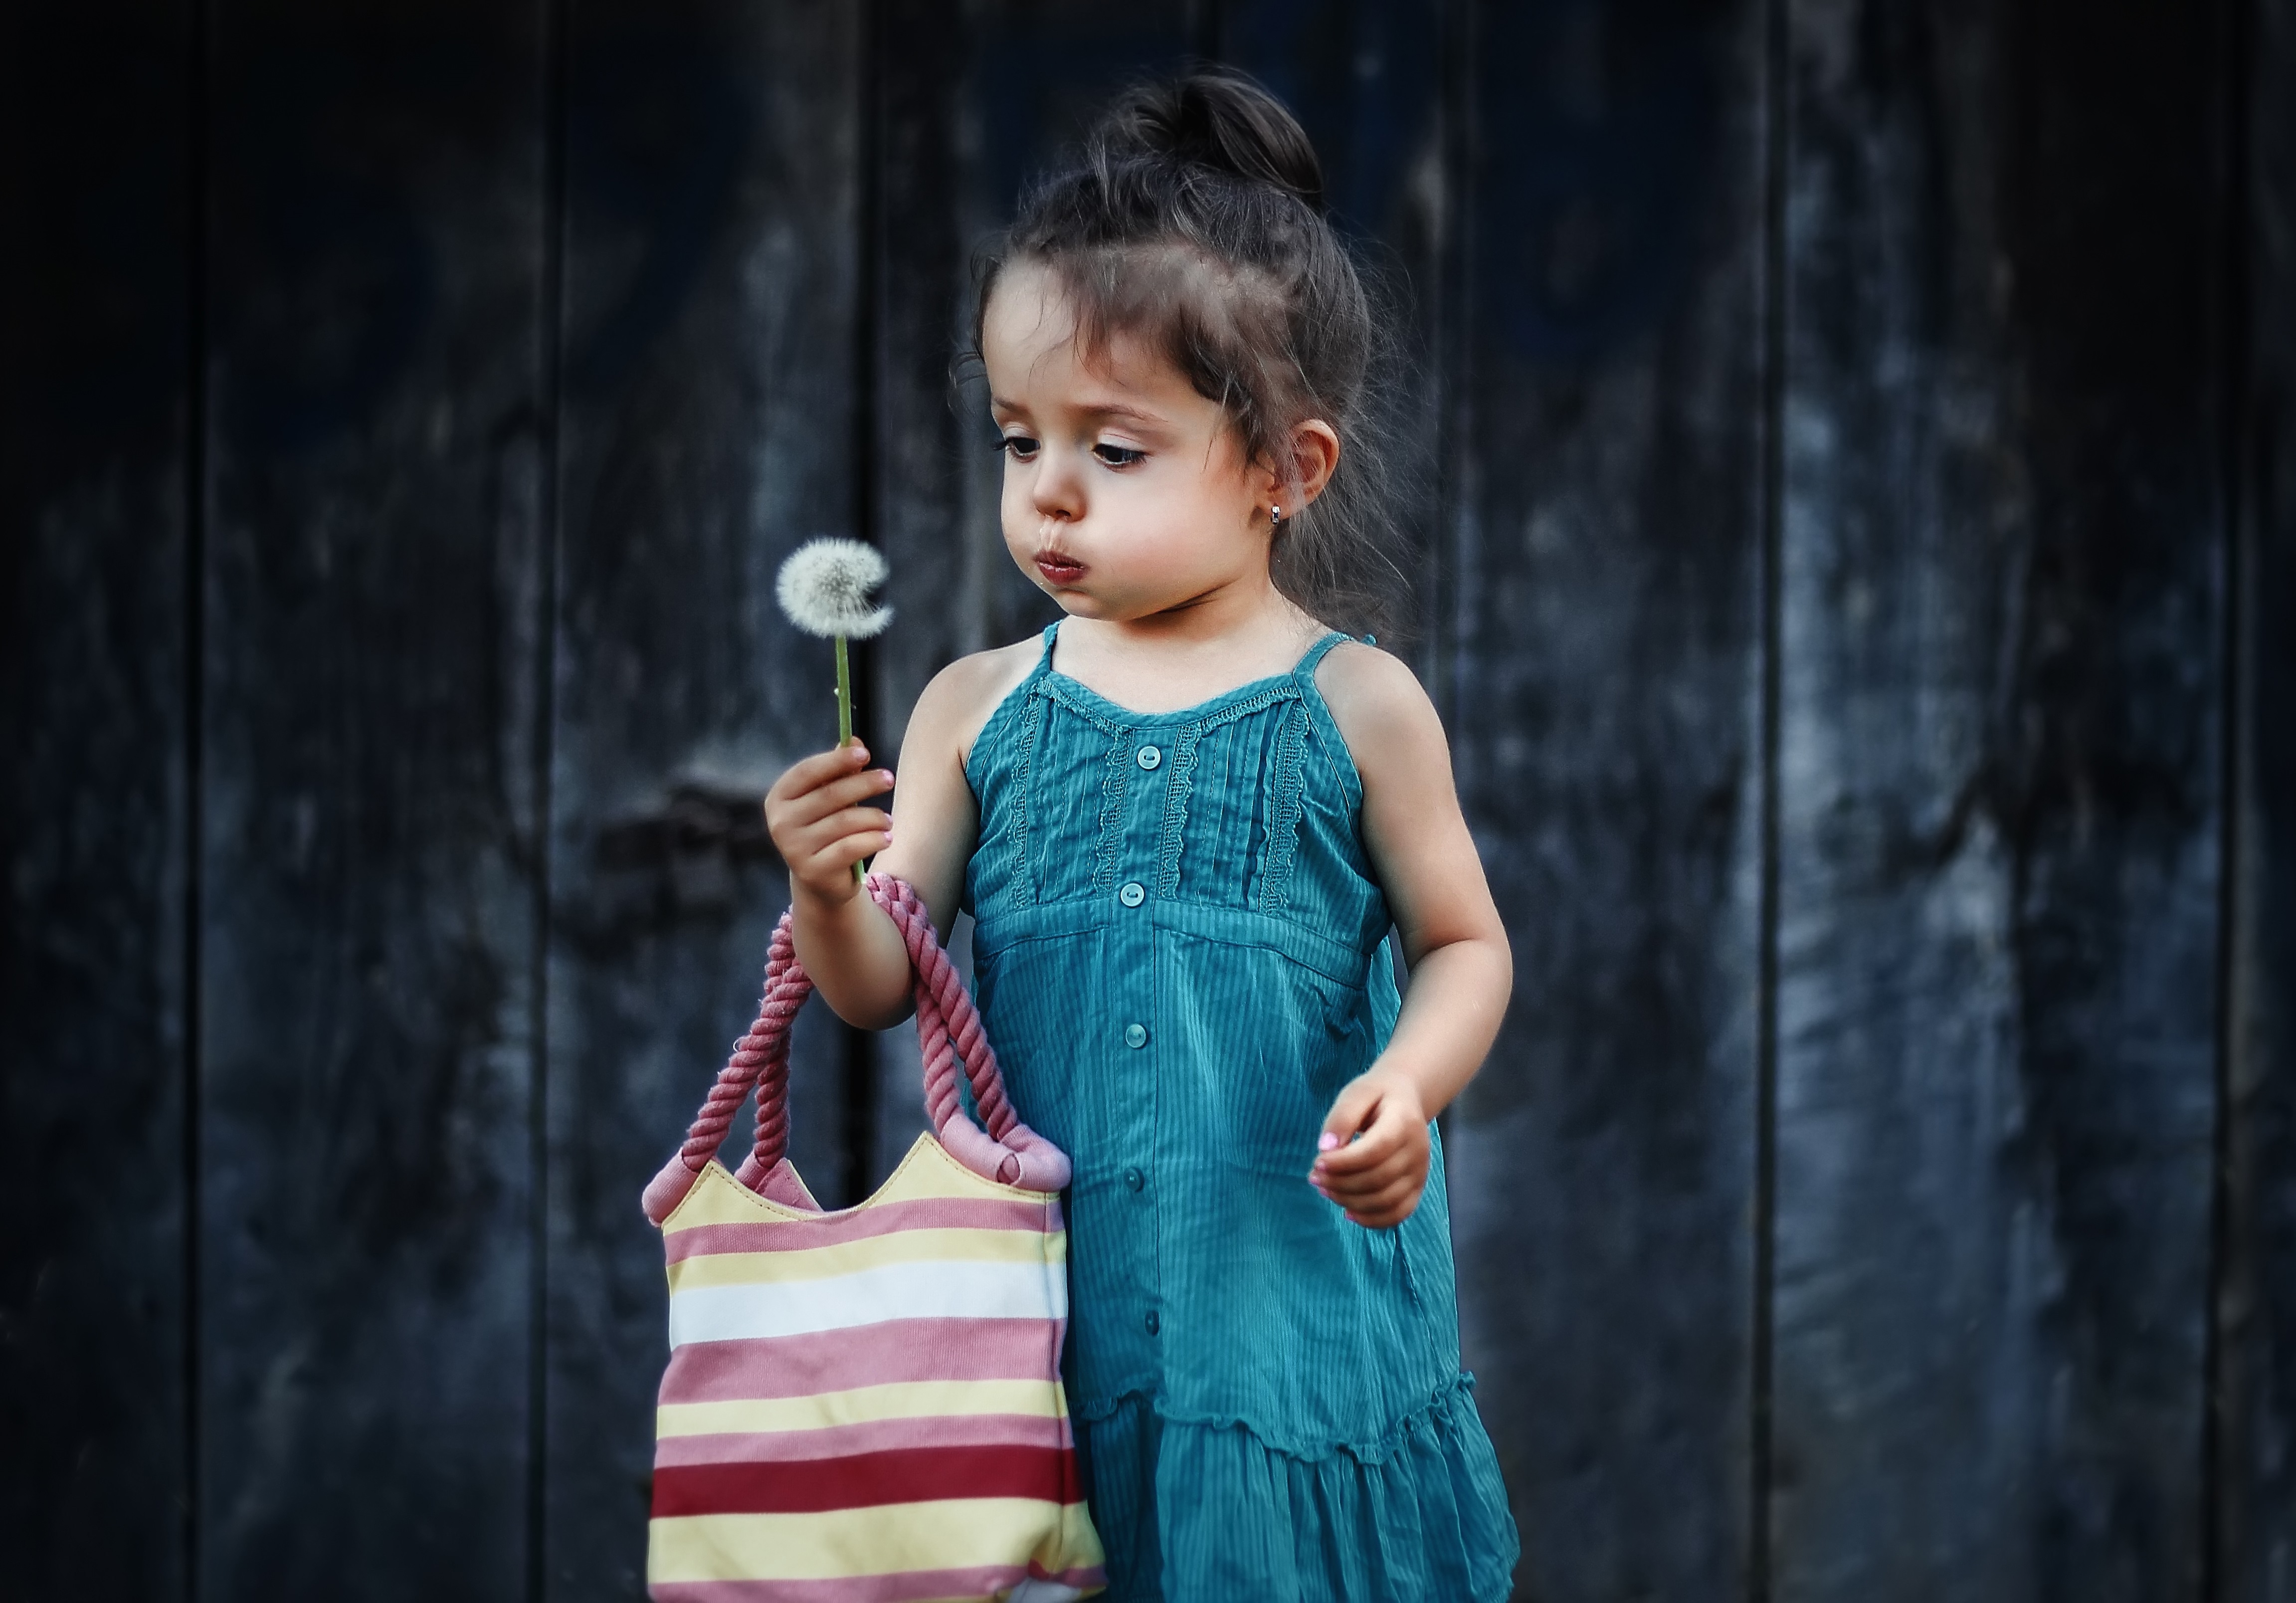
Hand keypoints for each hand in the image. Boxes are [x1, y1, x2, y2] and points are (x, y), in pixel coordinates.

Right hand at [763, 741, 894, 905]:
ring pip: (844, 822)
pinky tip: (887, 837)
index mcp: (780, 797)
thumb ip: (838, 770)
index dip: (837, 760)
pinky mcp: (812, 871)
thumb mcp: (828, 798)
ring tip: (888, 819)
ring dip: (874, 817)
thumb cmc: (824, 827)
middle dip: (864, 783)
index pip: (807, 771)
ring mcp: (793, 848)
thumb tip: (854, 739)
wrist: (819, 879)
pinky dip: (873, 840)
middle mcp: (781, 822)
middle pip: (829, 794)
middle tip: (889, 779)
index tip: (865, 753)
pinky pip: (850, 848)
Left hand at [1310, 1067, 1430, 1228]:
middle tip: (1314, 1176)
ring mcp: (1420, 1173)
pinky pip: (1397, 1214)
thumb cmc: (1376, 1097)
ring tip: (1324, 1189)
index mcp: (1404, 1122)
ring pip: (1385, 1200)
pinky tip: (1347, 1211)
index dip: (1344, 1162)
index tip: (1317, 1161)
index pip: (1375, 1150)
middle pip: (1378, 1178)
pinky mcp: (1417, 1188)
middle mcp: (1418, 1150)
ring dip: (1349, 1201)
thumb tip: (1326, 1147)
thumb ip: (1341, 1117)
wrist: (1405, 1100)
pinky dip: (1371, 1220)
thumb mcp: (1356, 1093)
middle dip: (1340, 1182)